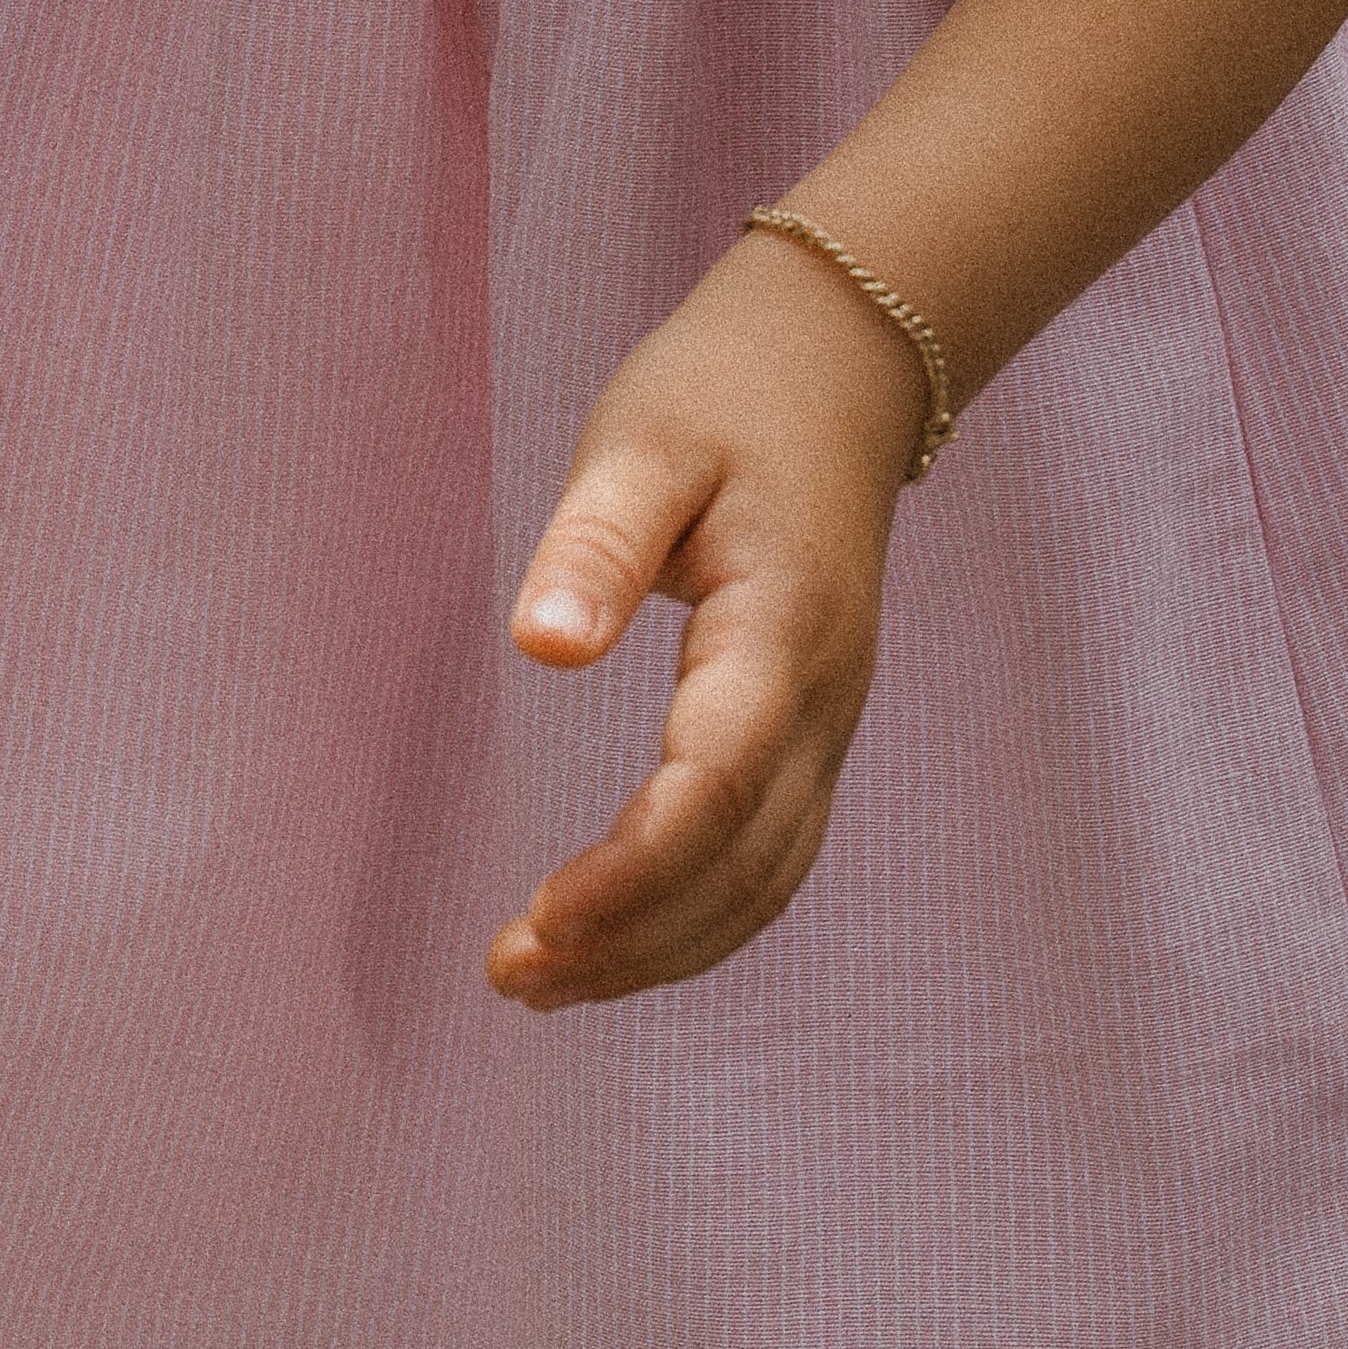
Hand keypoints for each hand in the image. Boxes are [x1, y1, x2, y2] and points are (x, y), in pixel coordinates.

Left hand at [484, 230, 923, 1010]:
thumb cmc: (725, 394)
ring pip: (766, 881)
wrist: (837, 367)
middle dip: (633, 940)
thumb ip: (597, 540)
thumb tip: (540, 648)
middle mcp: (823, 698)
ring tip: (542, 980)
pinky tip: (620, 941)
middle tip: (511, 975)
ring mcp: (829, 723)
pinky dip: (700, 919)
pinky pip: (771, 858)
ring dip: (662, 949)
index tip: (540, 918)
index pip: (716, 783)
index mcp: (782, 627)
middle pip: (745, 865)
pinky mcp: (812, 731)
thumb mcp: (645, 439)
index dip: (633, 868)